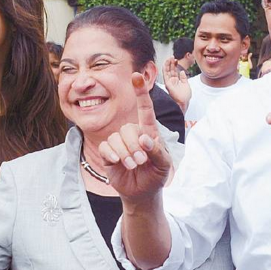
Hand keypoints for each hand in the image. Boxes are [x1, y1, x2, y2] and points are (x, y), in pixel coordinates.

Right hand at [100, 73, 172, 202]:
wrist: (142, 193)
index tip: (136, 76)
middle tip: (141, 161)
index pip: (145, 109)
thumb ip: (157, 151)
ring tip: (133, 165)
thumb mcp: (164, 165)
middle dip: (134, 146)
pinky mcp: (108, 152)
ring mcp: (120, 142)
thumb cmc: (156, 175)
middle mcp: (133, 133)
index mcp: (149, 132)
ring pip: (116, 137)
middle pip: (128, 128)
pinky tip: (117, 163)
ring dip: (125, 154)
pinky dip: (112, 155)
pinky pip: (106, 146)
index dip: (140, 93)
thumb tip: (145, 138)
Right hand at [162, 56, 190, 111]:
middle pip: (170, 70)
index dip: (175, 65)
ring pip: (167, 71)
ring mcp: (169, 82)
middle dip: (171, 63)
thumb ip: (184, 78)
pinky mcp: (167, 84)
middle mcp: (171, 81)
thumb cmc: (185, 96)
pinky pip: (165, 75)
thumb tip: (182, 71)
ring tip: (169, 58)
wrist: (184, 103)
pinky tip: (166, 64)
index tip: (176, 59)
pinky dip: (165, 69)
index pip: (174, 71)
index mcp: (176, 81)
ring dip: (167, 64)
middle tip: (172, 56)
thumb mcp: (186, 85)